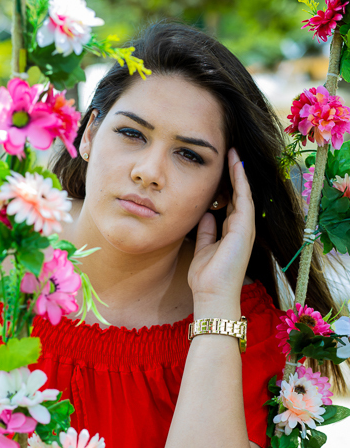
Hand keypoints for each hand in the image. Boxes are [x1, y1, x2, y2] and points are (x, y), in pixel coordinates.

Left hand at [188, 148, 254, 318]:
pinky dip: (240, 181)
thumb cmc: (206, 278)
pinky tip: (236, 165)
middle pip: (238, 195)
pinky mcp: (245, 228)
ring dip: (238, 172)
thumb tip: (205, 214)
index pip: (229, 203)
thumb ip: (206, 232)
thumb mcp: (202, 249)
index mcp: (230, 233)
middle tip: (228, 152)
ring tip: (233, 152)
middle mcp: (240, 228)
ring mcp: (245, 228)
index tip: (219, 167)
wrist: (212, 295)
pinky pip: (244, 199)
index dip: (225, 185)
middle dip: (233, 174)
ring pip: (243, 193)